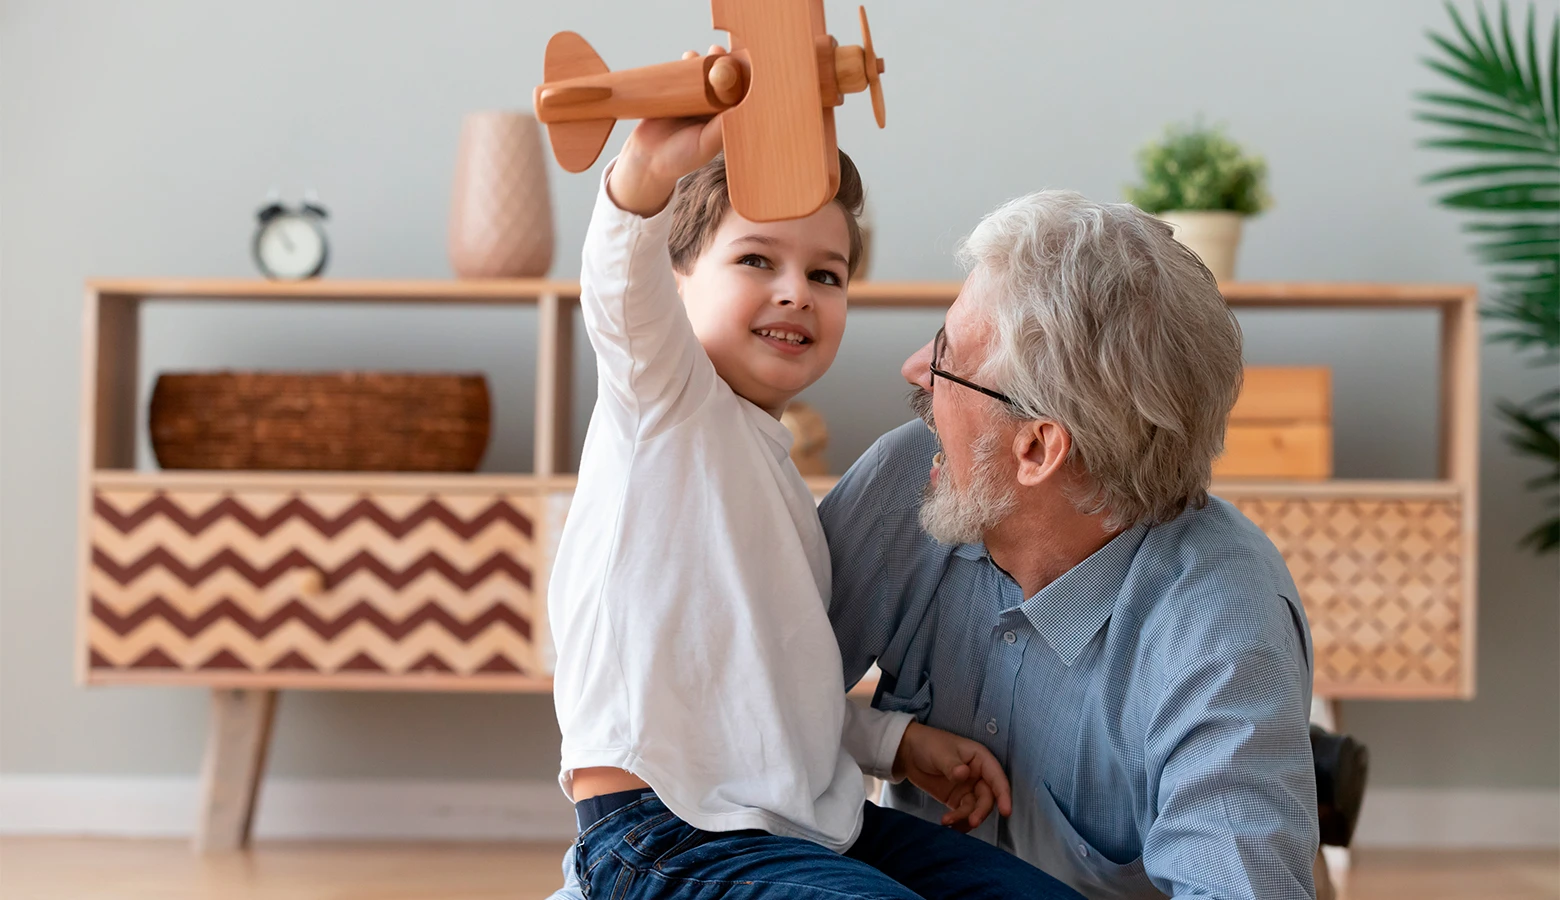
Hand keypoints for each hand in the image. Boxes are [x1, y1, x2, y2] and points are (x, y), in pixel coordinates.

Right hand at [606, 45, 728, 216]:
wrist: (647, 160)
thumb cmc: (681, 158)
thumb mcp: (705, 145)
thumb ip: (719, 129)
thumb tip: (738, 108)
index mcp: (722, 119)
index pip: (735, 96)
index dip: (739, 80)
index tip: (740, 67)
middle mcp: (709, 108)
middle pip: (719, 81)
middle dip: (721, 65)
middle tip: (720, 53)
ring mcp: (692, 99)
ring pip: (701, 76)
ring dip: (704, 62)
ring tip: (705, 53)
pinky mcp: (674, 94)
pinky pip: (682, 76)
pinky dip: (686, 64)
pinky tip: (688, 56)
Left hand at [892, 721, 1012, 831]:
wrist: (908, 752)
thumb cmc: (929, 744)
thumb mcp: (941, 753)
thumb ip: (952, 766)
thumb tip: (963, 774)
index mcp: (981, 759)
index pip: (997, 779)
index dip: (1004, 795)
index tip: (1006, 812)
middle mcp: (978, 775)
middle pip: (987, 798)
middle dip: (981, 811)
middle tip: (971, 821)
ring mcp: (968, 788)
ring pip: (975, 808)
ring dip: (965, 818)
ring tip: (948, 822)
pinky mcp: (957, 799)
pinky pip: (962, 813)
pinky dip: (958, 821)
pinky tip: (947, 824)